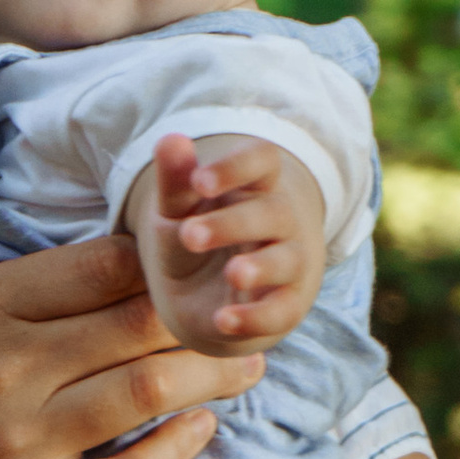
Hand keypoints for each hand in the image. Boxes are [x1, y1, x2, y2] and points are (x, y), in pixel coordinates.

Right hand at [0, 165, 263, 458]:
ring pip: (152, 392)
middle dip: (203, 309)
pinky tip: (203, 429)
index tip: (186, 252)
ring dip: (215, 373)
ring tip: (247, 362)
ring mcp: (24, 447)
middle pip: (142, 322)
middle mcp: (6, 373)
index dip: (158, 252)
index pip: (99, 264)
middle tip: (239, 305)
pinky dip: (182, 449)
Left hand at [138, 130, 326, 347]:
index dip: (235, 167)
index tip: (198, 182)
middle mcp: (280, 222)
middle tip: (190, 235)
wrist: (202, 301)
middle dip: (233, 223)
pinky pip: (282, 311)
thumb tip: (170, 138)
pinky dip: (256, 317)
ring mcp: (289, 264)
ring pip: (288, 259)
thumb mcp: (177, 211)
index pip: (262, 161)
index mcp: (254, 186)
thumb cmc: (196, 240)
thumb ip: (175, 181)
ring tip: (232, 271)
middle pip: (274, 212)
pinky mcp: (287, 307)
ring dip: (261, 266)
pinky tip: (224, 320)